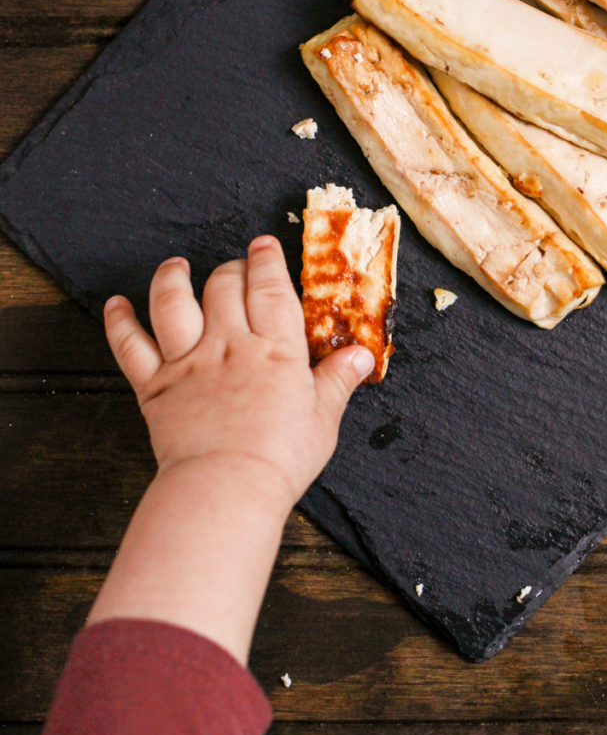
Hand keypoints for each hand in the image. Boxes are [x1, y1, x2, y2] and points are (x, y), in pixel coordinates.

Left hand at [103, 236, 373, 513]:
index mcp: (275, 349)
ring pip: (173, 302)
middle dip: (231, 268)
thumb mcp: (322, 419)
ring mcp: (188, 362)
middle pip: (224, 287)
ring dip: (172, 278)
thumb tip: (362, 355)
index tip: (264, 246)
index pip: (270, 288)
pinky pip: (130, 345)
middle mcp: (228, 345)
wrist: (226, 488)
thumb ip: (338, 380)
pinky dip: (120, 322)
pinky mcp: (154, 386)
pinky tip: (116, 304)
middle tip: (236, 267)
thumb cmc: (280, 459)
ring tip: (175, 266)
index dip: (266, 261)